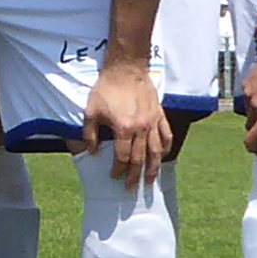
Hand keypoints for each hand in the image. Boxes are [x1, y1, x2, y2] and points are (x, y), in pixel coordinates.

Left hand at [83, 56, 172, 189]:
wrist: (125, 69)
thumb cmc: (106, 89)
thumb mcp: (91, 111)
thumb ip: (90, 134)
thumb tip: (93, 152)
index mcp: (123, 129)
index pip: (122, 157)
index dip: (118, 170)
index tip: (114, 177)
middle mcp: (141, 129)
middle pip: (140, 159)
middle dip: (135, 176)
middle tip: (132, 188)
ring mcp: (152, 122)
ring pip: (156, 151)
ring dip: (153, 167)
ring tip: (151, 180)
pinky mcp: (159, 114)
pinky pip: (166, 135)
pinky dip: (166, 148)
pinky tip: (163, 156)